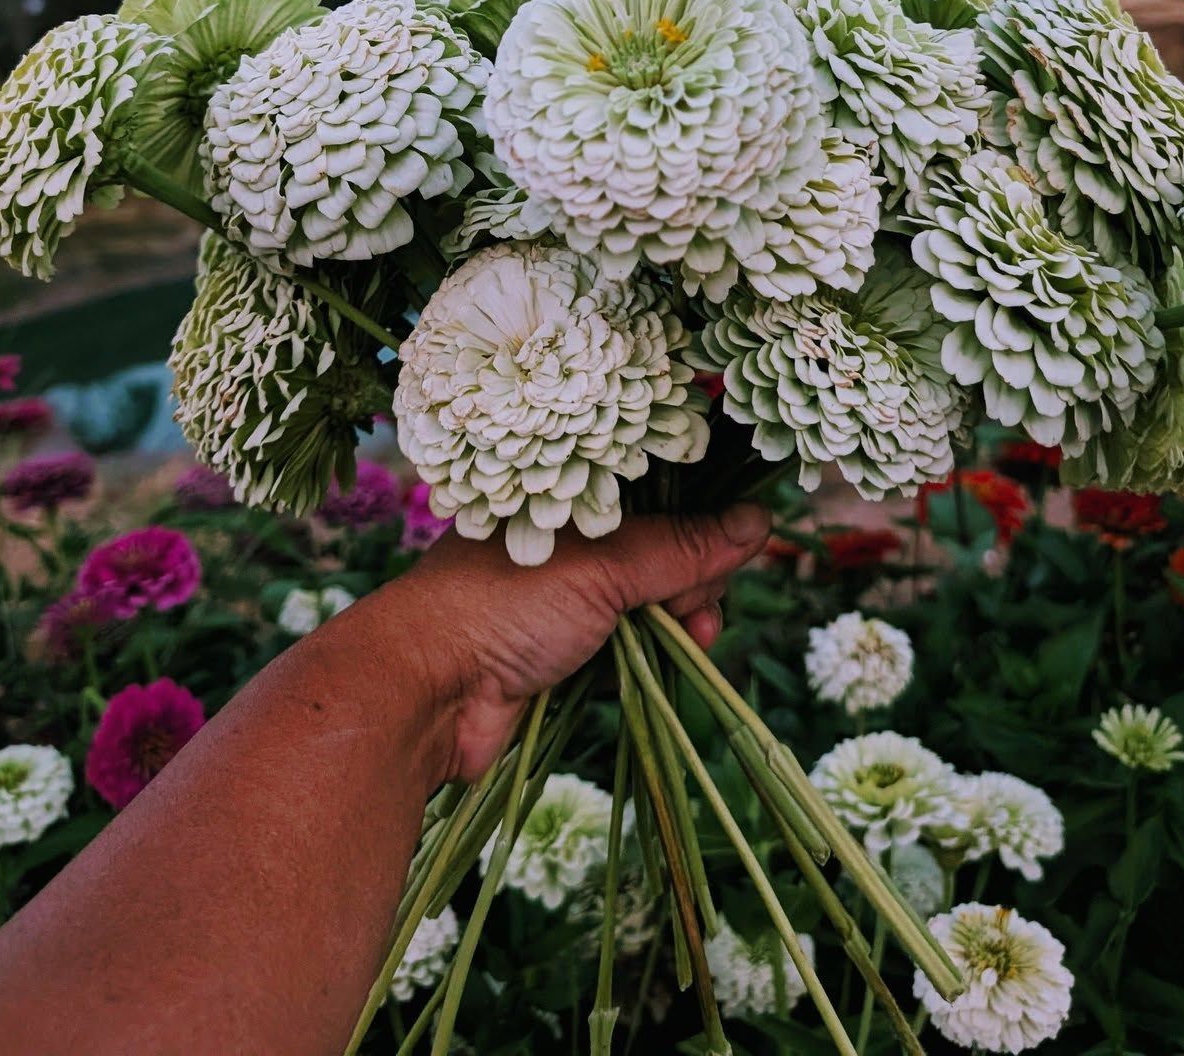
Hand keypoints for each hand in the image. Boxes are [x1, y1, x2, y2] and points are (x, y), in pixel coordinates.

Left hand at [384, 506, 770, 779]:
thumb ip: (682, 548)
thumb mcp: (603, 567)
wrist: (423, 694)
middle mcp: (566, 537)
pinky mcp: (561, 650)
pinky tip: (679, 657)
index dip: (700, 513)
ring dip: (683, 617)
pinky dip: (656, 650)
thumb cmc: (501, 606)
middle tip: (703, 607)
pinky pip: (628, 641)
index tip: (737, 542)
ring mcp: (562, 595)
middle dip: (696, 575)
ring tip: (696, 637)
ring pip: (649, 597)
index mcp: (564, 492)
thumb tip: (760, 518)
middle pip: (659, 546)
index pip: (654, 488)